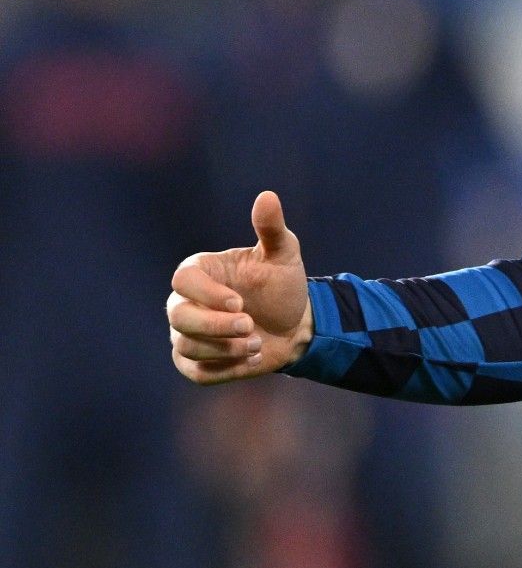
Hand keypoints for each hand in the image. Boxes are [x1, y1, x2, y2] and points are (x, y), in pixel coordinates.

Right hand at [168, 191, 313, 383]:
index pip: (183, 280)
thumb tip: (267, 196)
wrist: (296, 324)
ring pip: (187, 346)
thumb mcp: (284, 254)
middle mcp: (185, 302)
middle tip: (251, 326)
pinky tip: (253, 358)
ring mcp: (186, 334)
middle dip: (216, 326)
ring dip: (226, 349)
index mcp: (200, 272)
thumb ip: (271, 228)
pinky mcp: (194, 363)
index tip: (239, 304)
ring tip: (258, 342)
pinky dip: (226, 369)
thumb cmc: (283, 284)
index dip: (207, 294)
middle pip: (179, 317)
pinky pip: (197, 372)